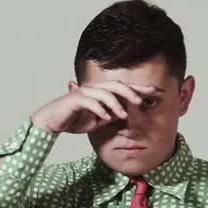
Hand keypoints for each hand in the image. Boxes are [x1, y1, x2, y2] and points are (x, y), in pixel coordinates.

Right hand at [30, 80, 157, 134]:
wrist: (51, 122)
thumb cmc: (73, 120)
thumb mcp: (97, 121)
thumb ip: (111, 116)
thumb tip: (125, 116)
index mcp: (102, 92)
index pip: (124, 89)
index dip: (141, 90)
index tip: (156, 94)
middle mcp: (94, 88)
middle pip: (117, 86)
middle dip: (131, 92)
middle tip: (143, 101)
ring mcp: (84, 92)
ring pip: (104, 93)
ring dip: (116, 103)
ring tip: (124, 114)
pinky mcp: (75, 99)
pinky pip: (90, 102)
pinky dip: (100, 109)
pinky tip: (107, 118)